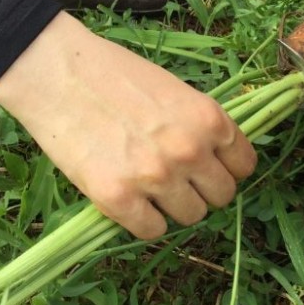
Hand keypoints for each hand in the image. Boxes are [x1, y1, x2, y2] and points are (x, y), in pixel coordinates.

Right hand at [0, 12, 256, 238]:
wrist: (58, 73)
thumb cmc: (116, 74)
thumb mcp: (176, 91)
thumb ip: (200, 126)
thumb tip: (217, 159)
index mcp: (210, 120)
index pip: (245, 166)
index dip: (228, 168)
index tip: (210, 168)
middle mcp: (190, 151)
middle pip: (222, 196)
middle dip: (203, 190)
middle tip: (178, 179)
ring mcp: (156, 177)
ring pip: (191, 217)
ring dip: (175, 207)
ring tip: (150, 187)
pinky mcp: (118, 198)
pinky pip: (152, 231)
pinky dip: (144, 221)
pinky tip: (131, 200)